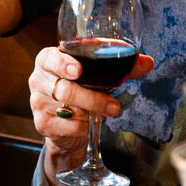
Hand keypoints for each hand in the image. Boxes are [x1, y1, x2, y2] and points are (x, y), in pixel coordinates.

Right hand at [29, 46, 119, 185]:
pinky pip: (67, 126)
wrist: (65, 123)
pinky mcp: (42, 123)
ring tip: (110, 112)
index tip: (78, 70)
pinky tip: (89, 122)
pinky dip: (83, 126)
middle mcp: (38, 80)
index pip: (50, 59)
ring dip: (92, 111)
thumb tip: (148, 62)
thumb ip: (122, 68)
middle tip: (114, 106)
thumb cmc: (81, 88)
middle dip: (92, 98)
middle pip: (64, 89)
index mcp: (48, 61)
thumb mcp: (98, 75)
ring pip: (68, 108)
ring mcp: (38, 103)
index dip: (63, 63)